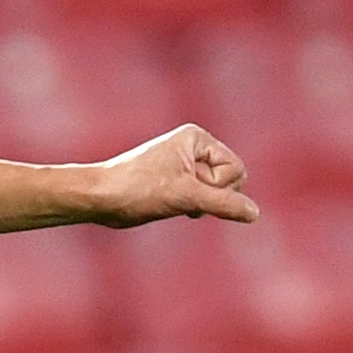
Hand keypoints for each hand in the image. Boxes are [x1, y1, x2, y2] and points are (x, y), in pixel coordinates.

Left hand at [88, 125, 258, 227]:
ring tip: (171, 201)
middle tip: (178, 196)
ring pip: (216, 191)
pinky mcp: (176, 181)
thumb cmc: (137, 190)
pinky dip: (193, 206)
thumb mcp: (187, 197)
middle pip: (230, 180)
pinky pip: (202, 197)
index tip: (186, 187)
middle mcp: (192, 146)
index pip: (236, 170)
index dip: (216, 186)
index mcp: (197, 138)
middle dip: (209, 195)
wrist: (98, 198)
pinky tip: (173, 208)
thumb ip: (225, 204)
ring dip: (200, 203)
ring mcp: (184, 164)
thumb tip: (255, 214)